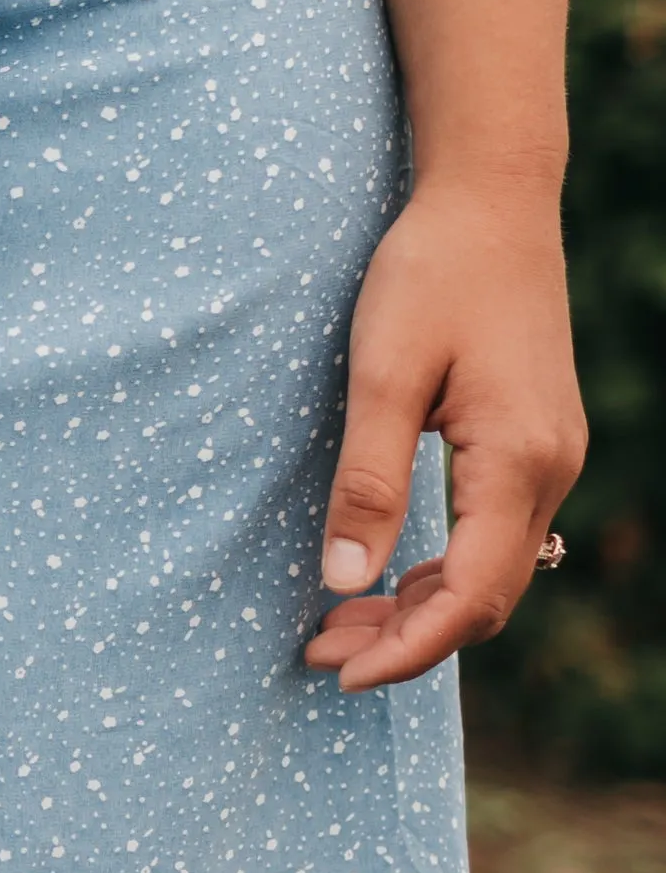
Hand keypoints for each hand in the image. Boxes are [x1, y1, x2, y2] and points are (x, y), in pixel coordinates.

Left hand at [305, 178, 584, 690]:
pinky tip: (388, 572)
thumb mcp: (382, 373)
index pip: (468, 597)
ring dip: (422, 608)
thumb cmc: (431, 273)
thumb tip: (342, 583)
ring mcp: (551, 457)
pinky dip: (442, 568)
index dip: (405, 650)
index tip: (337, 672)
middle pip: (486, 599)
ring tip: (339, 623)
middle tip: (320, 653)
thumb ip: (367, 480)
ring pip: (494, 571)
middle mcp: (551, 470)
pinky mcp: (536, 441)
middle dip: (407, 640)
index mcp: (517, 462)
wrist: (491, 200)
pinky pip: (496, 534)